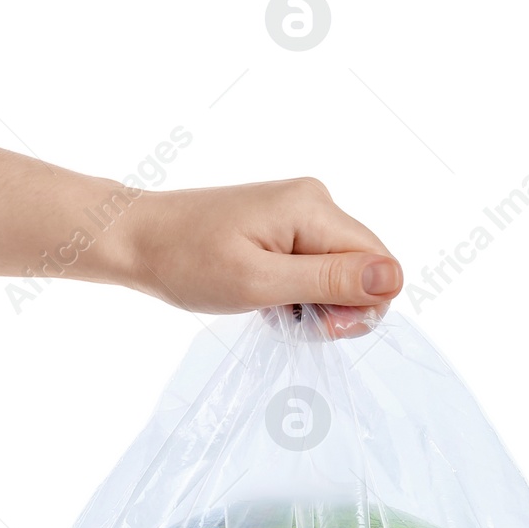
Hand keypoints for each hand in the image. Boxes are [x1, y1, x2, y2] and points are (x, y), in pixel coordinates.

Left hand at [106, 178, 401, 338]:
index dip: (361, 305)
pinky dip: (296, 294)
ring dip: (314, 304)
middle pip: (362, 268)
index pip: (380, 263)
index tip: (317, 326)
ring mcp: (298, 212)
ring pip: (338, 273)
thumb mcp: (259, 282)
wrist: (135, 239)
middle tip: (290, 323)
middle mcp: (314, 201)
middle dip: (336, 307)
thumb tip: (393, 279)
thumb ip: (328, 282)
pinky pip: (313, 268)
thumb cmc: (186, 262)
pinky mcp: (281, 227)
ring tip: (271, 312)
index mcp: (314, 208)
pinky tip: (267, 303)